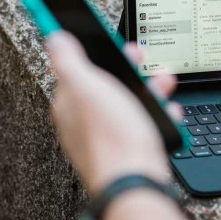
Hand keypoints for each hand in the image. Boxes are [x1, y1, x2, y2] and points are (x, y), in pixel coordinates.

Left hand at [46, 31, 179, 193]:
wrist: (136, 182)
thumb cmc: (111, 137)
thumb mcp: (87, 86)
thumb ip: (68, 60)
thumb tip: (54, 38)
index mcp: (68, 104)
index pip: (74, 69)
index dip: (93, 51)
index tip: (105, 39)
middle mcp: (83, 122)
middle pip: (103, 85)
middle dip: (126, 68)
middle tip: (139, 57)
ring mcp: (105, 137)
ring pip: (126, 103)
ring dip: (147, 89)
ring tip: (163, 83)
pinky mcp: (126, 150)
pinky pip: (141, 125)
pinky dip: (156, 115)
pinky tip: (166, 112)